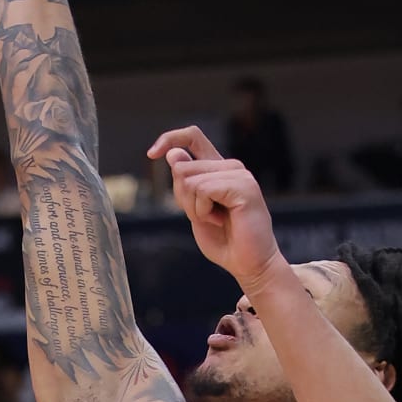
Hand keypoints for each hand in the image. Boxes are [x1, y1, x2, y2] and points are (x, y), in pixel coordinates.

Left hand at [148, 125, 284, 286]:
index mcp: (218, 168)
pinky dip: (204, 210)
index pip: (192, 137)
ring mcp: (239, 174)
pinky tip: (222, 220)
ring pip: (189, 179)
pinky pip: (203, 189)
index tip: (151, 154)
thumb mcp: (194, 209)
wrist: (250, 264)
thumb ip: (184, 183)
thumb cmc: (224, 239)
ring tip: (217, 219)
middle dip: (182, 197)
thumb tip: (173, 154)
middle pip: (181, 166)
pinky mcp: (244, 186)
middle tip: (206, 216)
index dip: (169, 139)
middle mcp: (230, 166)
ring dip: (194, 207)